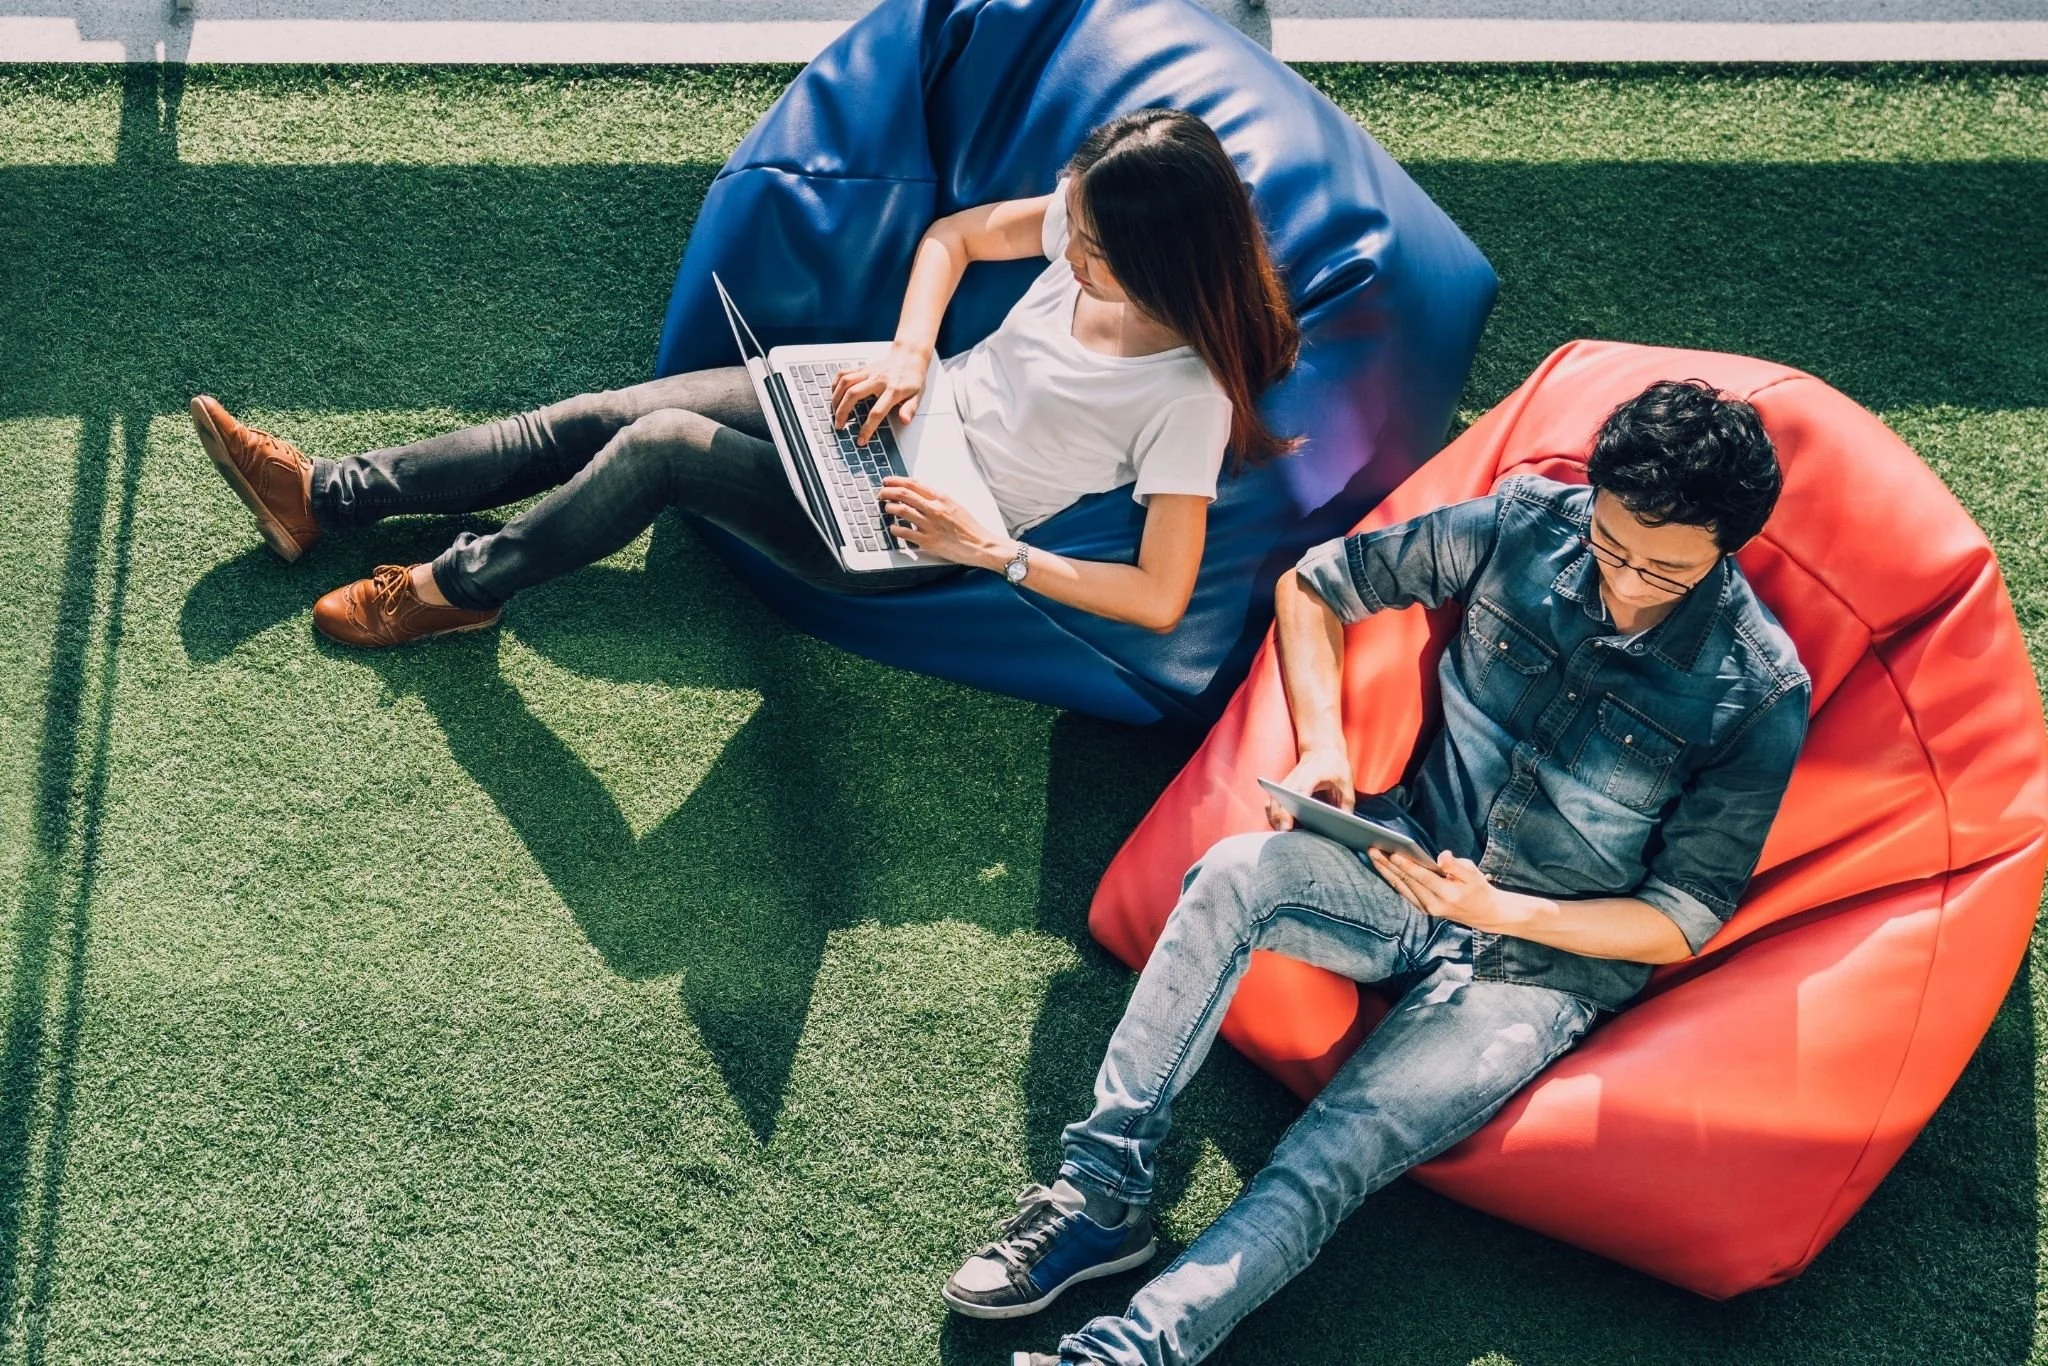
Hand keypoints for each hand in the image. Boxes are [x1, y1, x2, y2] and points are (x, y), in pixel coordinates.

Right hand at [832, 342, 931, 443]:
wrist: (910, 356)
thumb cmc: (913, 379)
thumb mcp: (918, 396)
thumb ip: (910, 409)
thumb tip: (905, 421)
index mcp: (893, 390)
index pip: (877, 412)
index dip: (867, 428)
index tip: (861, 440)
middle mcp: (878, 379)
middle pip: (853, 394)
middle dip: (842, 412)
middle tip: (839, 426)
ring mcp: (868, 372)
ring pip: (845, 382)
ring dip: (836, 399)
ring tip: (834, 413)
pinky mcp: (862, 367)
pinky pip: (843, 373)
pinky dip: (835, 384)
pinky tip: (834, 395)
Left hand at [878, 476, 1007, 567]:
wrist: (980, 546)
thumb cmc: (969, 528)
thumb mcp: (955, 506)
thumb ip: (938, 500)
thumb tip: (919, 494)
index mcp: (942, 498)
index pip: (914, 484)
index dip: (897, 480)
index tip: (888, 480)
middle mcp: (935, 509)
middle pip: (904, 494)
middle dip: (888, 491)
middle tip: (881, 493)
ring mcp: (930, 525)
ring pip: (902, 510)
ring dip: (890, 507)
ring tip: (887, 508)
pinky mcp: (928, 541)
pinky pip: (905, 532)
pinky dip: (895, 529)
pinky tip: (893, 528)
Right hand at [1266, 748, 1353, 829]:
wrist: (1322, 749)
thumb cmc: (1335, 767)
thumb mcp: (1347, 785)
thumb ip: (1346, 806)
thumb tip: (1345, 828)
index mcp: (1311, 776)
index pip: (1298, 793)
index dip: (1291, 811)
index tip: (1288, 826)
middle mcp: (1294, 780)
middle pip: (1279, 801)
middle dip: (1279, 819)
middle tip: (1285, 835)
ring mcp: (1285, 783)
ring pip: (1272, 803)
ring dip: (1274, 818)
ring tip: (1282, 835)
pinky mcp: (1282, 787)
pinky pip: (1272, 803)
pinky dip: (1273, 815)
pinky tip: (1280, 827)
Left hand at [1367, 848, 1545, 933]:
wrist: (1485, 914)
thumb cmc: (1478, 889)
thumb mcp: (1474, 874)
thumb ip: (1457, 865)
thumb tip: (1441, 857)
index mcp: (1447, 894)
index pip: (1422, 878)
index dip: (1406, 865)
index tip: (1392, 853)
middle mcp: (1433, 904)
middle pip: (1406, 882)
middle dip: (1388, 865)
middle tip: (1372, 849)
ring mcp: (1426, 908)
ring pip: (1401, 887)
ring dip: (1385, 871)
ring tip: (1373, 855)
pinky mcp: (1423, 909)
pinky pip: (1403, 892)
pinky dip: (1392, 879)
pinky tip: (1382, 867)